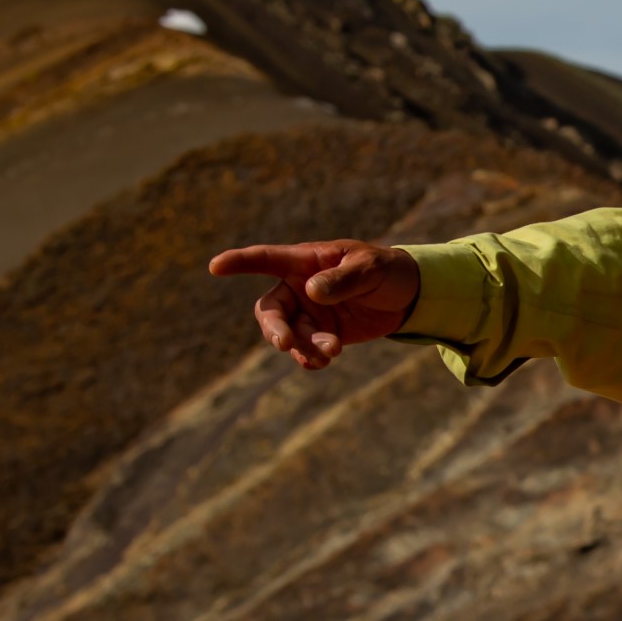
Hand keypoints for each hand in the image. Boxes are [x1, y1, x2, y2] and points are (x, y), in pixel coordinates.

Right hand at [207, 239, 419, 369]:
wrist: (406, 295)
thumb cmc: (384, 270)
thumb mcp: (370, 269)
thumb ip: (342, 279)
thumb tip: (312, 291)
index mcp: (305, 261)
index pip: (266, 259)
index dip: (240, 262)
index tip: (215, 267)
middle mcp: (299, 288)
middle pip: (270, 310)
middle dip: (274, 328)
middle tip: (284, 344)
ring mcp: (309, 314)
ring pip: (289, 335)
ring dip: (303, 347)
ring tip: (331, 351)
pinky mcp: (322, 334)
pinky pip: (306, 349)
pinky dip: (311, 358)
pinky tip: (324, 362)